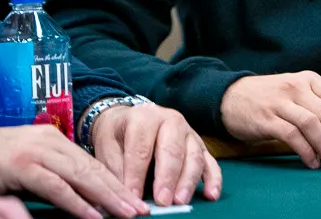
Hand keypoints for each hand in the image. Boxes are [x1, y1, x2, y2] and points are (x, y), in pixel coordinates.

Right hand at [0, 126, 148, 218]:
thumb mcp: (22, 168)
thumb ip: (48, 178)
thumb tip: (75, 198)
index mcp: (52, 140)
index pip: (92, 163)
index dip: (115, 182)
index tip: (134, 199)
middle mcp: (49, 141)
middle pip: (93, 169)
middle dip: (119, 191)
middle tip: (141, 210)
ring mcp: (35, 151)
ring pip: (81, 176)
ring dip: (107, 198)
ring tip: (127, 214)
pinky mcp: (20, 164)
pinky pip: (55, 186)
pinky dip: (77, 202)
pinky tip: (93, 215)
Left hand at [90, 103, 221, 205]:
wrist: (130, 119)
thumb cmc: (118, 135)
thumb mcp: (107, 147)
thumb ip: (116, 170)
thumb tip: (126, 197)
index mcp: (144, 118)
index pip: (141, 149)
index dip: (136, 175)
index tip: (133, 198)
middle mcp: (170, 120)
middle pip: (172, 150)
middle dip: (168, 178)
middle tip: (163, 202)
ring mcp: (189, 132)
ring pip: (194, 156)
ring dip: (188, 181)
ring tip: (181, 202)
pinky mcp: (201, 145)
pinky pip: (211, 161)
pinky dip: (213, 179)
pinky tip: (211, 195)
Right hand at [220, 72, 320, 169]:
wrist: (232, 96)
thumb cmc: (272, 97)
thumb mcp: (297, 92)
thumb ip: (319, 104)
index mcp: (308, 79)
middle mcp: (296, 87)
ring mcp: (281, 102)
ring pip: (311, 125)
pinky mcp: (267, 119)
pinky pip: (292, 136)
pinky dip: (306, 151)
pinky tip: (313, 162)